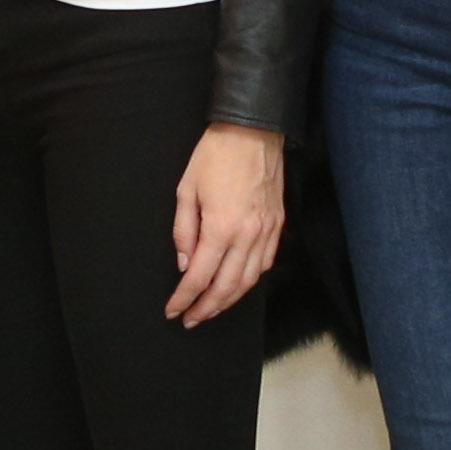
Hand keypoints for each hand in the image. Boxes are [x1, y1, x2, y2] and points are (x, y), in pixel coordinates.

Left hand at [167, 124, 287, 325]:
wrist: (253, 130)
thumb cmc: (215, 156)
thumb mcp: (186, 190)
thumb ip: (184, 231)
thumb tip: (185, 263)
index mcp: (221, 228)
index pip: (199, 277)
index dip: (184, 299)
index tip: (173, 311)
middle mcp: (247, 236)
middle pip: (226, 287)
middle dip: (206, 308)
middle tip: (190, 319)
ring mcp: (266, 232)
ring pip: (249, 281)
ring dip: (228, 300)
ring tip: (211, 309)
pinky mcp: (277, 225)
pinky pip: (265, 264)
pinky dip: (250, 281)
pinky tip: (237, 286)